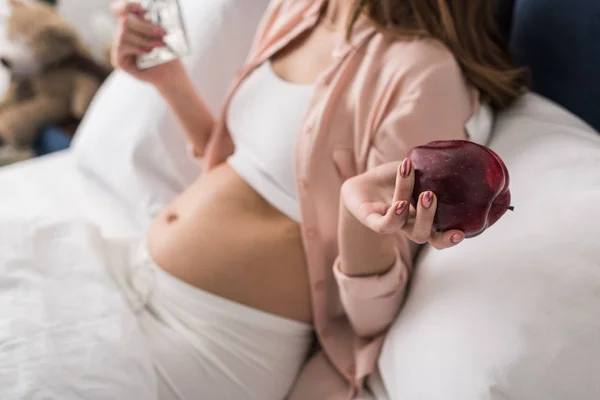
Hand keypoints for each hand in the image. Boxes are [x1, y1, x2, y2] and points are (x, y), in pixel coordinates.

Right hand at [110, 1, 182, 87]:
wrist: (169, 74)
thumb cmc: (167, 53)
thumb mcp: (162, 36)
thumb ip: (153, 23)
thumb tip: (151, 13)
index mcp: (133, 24)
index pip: (121, 8)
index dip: (128, 5)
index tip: (142, 9)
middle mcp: (123, 33)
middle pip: (125, 20)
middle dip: (145, 26)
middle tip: (162, 33)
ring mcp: (118, 46)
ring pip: (124, 34)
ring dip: (145, 39)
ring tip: (159, 46)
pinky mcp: (118, 59)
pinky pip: (122, 46)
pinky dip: (137, 48)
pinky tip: (148, 52)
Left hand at [341, 158, 464, 248]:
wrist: (361, 183)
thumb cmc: (391, 180)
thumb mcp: (416, 172)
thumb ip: (433, 169)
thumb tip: (456, 156)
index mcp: (422, 217)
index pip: (439, 235)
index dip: (451, 238)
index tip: (462, 232)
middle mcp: (408, 224)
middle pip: (426, 236)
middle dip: (432, 218)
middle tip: (433, 196)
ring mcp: (391, 223)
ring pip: (409, 229)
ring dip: (420, 213)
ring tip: (424, 192)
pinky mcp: (372, 220)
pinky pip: (385, 226)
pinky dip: (394, 216)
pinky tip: (400, 203)